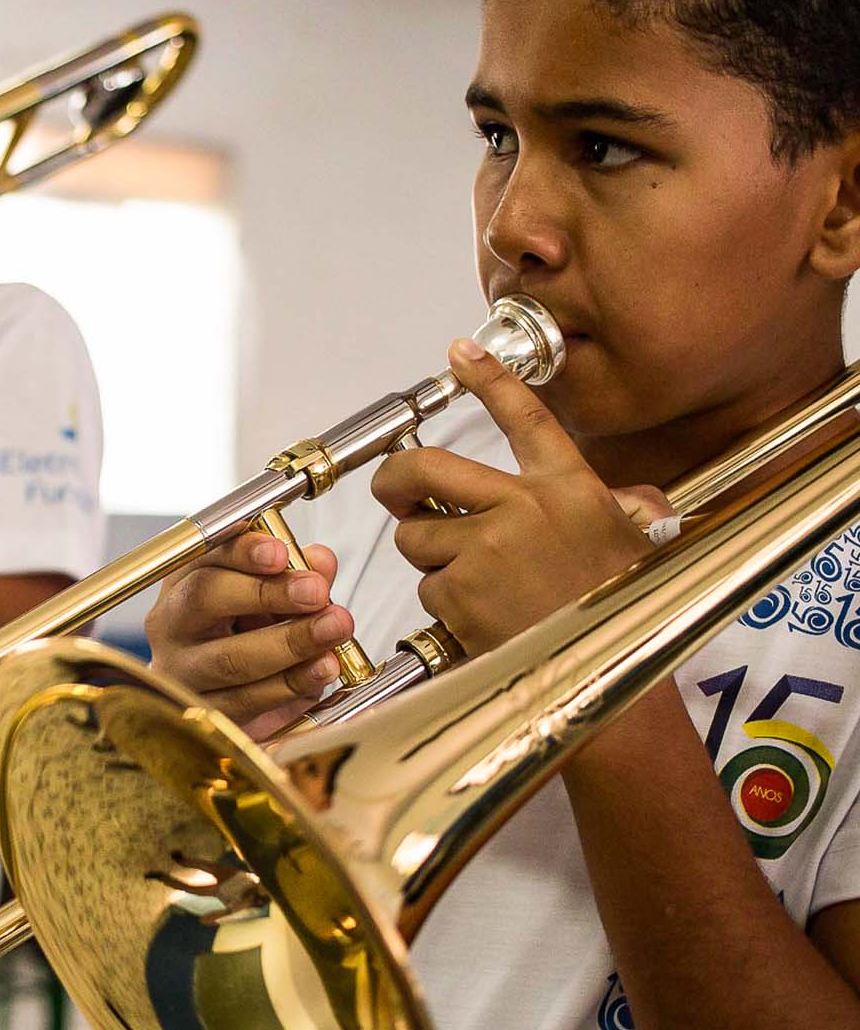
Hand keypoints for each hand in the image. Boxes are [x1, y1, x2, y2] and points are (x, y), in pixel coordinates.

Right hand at [145, 530, 356, 738]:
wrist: (235, 700)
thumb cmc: (250, 635)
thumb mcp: (273, 598)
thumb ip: (297, 575)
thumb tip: (321, 562)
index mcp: (183, 581)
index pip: (204, 555)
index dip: (241, 552)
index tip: (280, 552)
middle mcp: (171, 623)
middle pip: (204, 599)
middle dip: (265, 593)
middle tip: (315, 592)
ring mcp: (181, 671)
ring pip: (229, 658)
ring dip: (290, 642)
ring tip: (334, 628)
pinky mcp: (205, 711)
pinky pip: (248, 700)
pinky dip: (292, 683)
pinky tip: (323, 668)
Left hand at [369, 336, 661, 654]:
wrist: (605, 675)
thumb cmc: (620, 612)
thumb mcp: (633, 542)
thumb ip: (618, 509)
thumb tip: (636, 499)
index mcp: (569, 489)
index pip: (525, 419)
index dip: (489, 380)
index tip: (460, 354)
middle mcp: (523, 509)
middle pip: (424, 467)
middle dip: (394, 478)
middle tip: (394, 491)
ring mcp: (486, 549)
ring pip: (416, 535)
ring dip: (431, 556)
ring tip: (477, 580)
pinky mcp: (459, 591)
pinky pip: (425, 585)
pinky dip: (443, 602)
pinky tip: (481, 614)